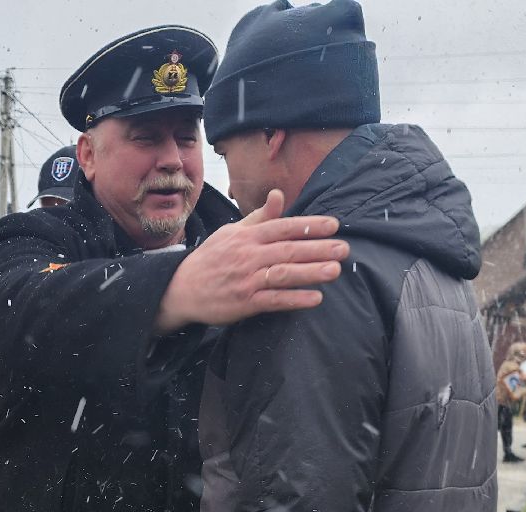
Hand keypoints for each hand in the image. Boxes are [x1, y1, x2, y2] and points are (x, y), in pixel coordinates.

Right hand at [154, 189, 346, 335]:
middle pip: (288, 250)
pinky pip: (274, 300)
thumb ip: (259, 217)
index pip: (283, 227)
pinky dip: (295, 299)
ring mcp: (246, 280)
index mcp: (247, 236)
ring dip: (311, 273)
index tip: (334, 225)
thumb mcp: (231, 232)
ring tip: (335, 271)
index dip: (310, 225)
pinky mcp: (244, 303)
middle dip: (318, 249)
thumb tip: (279, 195)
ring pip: (283, 274)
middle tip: (344, 249)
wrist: (181, 289)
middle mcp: (248, 256)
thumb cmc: (211, 259)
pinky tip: (315, 298)